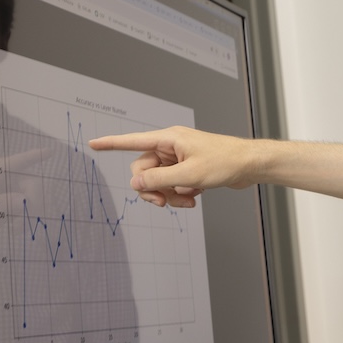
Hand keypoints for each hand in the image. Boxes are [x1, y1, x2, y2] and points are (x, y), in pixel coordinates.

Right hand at [88, 126, 251, 207]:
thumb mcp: (188, 175)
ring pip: (159, 181)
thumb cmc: (225, 162)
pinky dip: (180, 194)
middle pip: (144, 170)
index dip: (111, 143)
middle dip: (152, 189)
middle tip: (164, 203)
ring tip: (188, 200)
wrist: (249, 165)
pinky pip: (172, 185)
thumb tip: (134, 182)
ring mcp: (179, 158)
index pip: (132, 141)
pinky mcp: (187, 169)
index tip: (92, 143)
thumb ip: (158, 180)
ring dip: (169, 195)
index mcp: (169, 139)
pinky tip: (195, 197)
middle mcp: (171, 147)